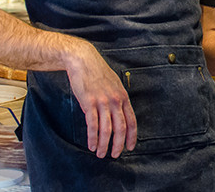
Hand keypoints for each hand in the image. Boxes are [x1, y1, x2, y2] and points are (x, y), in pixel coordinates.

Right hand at [64, 41, 136, 158]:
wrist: (82, 60)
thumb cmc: (96, 72)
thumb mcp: (113, 84)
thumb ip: (116, 98)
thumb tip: (118, 113)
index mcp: (122, 97)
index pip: (131, 121)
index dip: (132, 137)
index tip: (130, 147)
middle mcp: (115, 100)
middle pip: (121, 128)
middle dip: (118, 145)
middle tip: (115, 155)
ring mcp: (102, 102)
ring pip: (106, 130)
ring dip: (104, 145)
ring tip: (100, 153)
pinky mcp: (89, 103)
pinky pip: (92, 125)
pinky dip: (92, 138)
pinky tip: (91, 145)